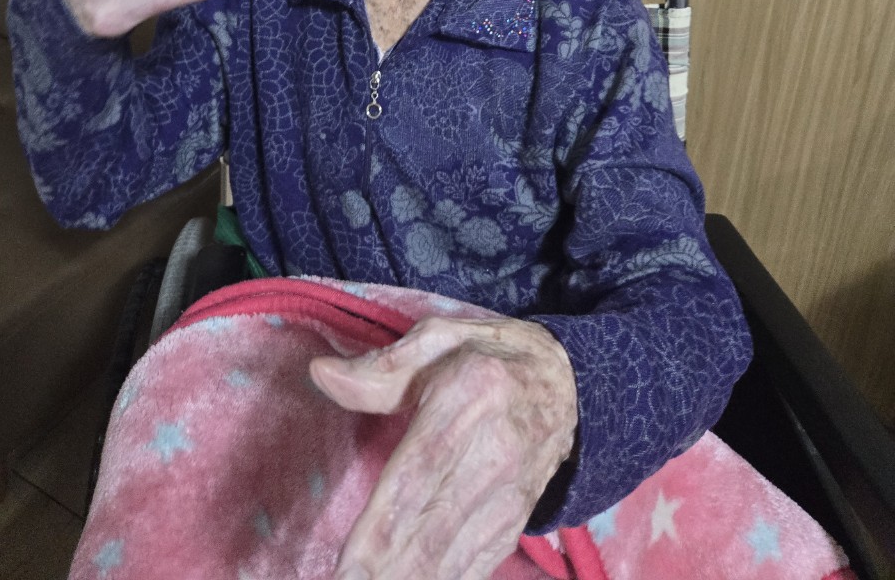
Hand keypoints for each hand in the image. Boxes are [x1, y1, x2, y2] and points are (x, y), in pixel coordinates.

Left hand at [309, 314, 577, 579]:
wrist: (573, 384)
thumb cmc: (492, 356)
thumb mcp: (440, 339)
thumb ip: (381, 366)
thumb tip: (322, 375)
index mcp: (470, 394)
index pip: (418, 470)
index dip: (382, 526)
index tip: (348, 567)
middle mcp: (494, 450)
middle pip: (433, 526)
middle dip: (389, 570)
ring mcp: (511, 492)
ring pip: (454, 555)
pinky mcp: (517, 519)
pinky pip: (478, 563)